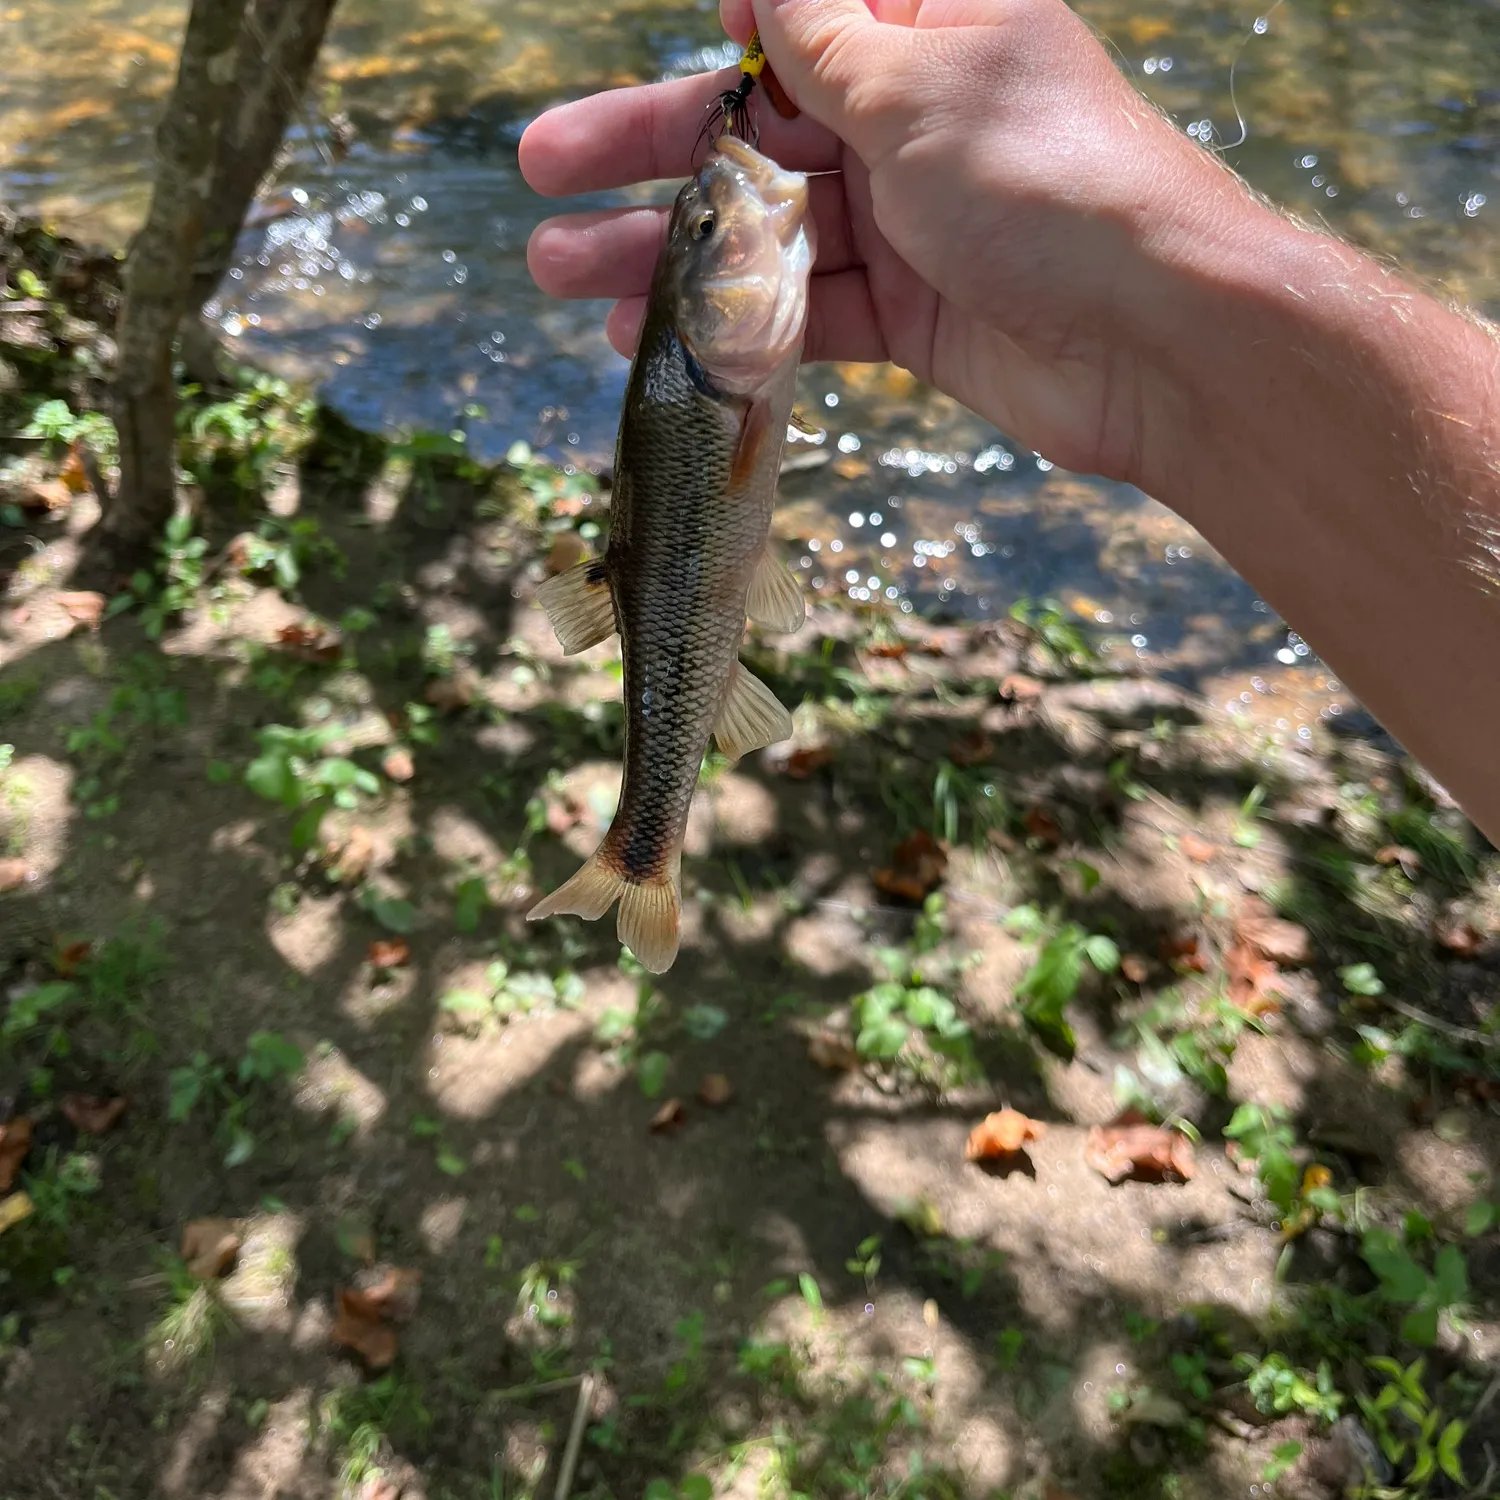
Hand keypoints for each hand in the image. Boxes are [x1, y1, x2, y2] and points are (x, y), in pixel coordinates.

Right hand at [519, 0, 1247, 484]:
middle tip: (542, 168)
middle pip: (758, 125)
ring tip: (559, 270)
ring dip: (665, 252)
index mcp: (930, 30)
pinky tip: (649, 339)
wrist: (1157, 341)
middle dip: (648, 146)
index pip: (808, 10)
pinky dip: (734, 326)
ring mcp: (909, 222)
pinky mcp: (909, 315)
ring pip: (765, 228)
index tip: (698, 38)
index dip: (739, 26)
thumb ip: (824, 36)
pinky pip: (802, 313)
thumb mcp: (920, 82)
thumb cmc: (1052, 179)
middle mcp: (915, 120)